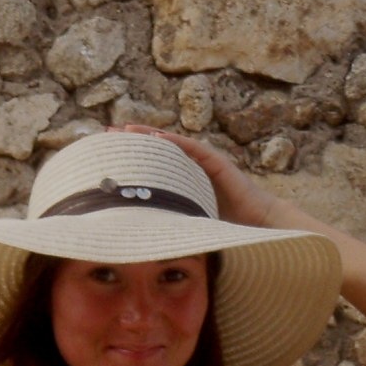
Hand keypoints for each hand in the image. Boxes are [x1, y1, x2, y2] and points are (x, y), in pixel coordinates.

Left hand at [109, 123, 285, 229]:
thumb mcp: (185, 224)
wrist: (257, 227)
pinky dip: (174, 142)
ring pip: (172, 144)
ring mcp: (205, 162)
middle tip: (108, 134)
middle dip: (134, 140)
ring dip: (149, 135)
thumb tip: (134, 235)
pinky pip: (193, 149)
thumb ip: (166, 222)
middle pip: (158, 149)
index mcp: (183, 182)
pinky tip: (156, 136)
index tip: (108, 153)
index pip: (153, 165)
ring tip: (126, 129)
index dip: (132, 157)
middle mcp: (192, 168)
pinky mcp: (217, 162)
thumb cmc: (225, 231)